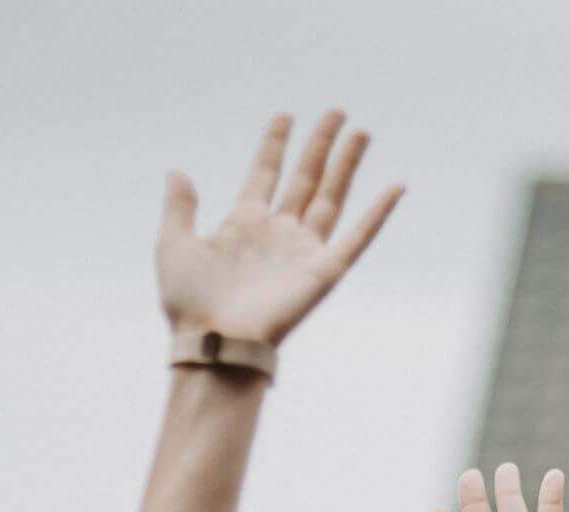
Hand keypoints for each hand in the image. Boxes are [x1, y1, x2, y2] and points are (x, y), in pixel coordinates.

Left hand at [156, 110, 403, 348]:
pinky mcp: (325, 271)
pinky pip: (357, 236)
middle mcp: (278, 233)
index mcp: (244, 223)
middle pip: (305, 178)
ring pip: (331, 196)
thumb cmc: (190, 304)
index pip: (265, 173)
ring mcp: (303, 251)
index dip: (275, 144)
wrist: (214, 342)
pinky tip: (395, 187)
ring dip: (346, 164)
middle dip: (320, 144)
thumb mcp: (173, 245)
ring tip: (361, 132)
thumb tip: (178, 171)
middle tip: (337, 112)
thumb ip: (179, 207)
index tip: (285, 116)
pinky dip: (378, 213)